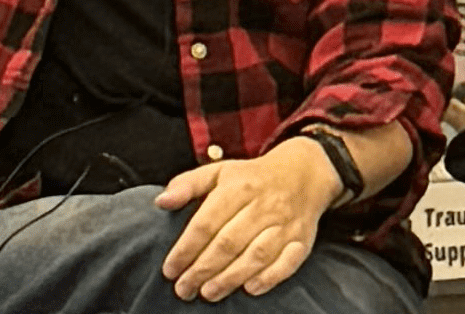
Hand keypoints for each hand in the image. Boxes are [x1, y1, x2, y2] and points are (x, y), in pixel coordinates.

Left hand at [155, 139, 341, 301]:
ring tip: (208, 293)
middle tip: (184, 289)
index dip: (186, 249)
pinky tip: (250, 289)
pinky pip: (287, 262)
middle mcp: (262, 207)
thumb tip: (161, 201)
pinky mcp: (302, 239)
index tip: (170, 269)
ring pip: (256, 256)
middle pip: (228, 243)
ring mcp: (284, 224)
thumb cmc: (252, 177)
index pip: (206, 223)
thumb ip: (188, 184)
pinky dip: (269, 277)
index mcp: (237, 188)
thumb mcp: (218, 171)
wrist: (303, 173)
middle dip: (203, 270)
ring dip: (230, 278)